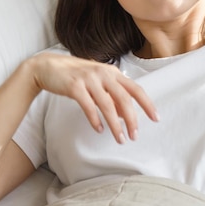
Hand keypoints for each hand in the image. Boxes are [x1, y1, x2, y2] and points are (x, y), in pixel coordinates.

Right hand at [30, 52, 157, 143]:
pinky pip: (88, 105)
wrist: (48, 67)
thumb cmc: (76, 75)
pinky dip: (95, 119)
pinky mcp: (74, 86)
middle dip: (132, 119)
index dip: (147, 104)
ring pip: (107, 104)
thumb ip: (112, 96)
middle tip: (134, 136)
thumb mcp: (98, 82)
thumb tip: (126, 115)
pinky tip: (99, 129)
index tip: (155, 118)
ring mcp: (89, 79)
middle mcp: (103, 74)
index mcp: (112, 72)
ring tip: (119, 138)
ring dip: (115, 124)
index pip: (135, 89)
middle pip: (124, 98)